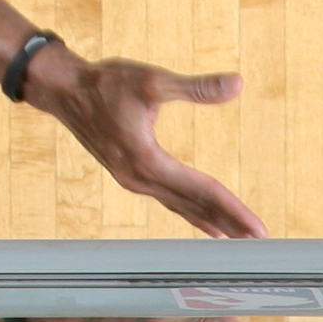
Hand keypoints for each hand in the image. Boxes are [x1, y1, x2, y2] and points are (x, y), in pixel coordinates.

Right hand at [21, 45, 261, 237]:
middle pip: (193, 205)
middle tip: (260, 241)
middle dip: (228, 223)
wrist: (63, 89)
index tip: (258, 229)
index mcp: (147, 160)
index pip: (201, 190)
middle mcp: (139, 178)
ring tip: (237, 237)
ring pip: (180, 206)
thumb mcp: (152, 80)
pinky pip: (167, 200)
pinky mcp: (129, 175)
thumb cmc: (105, 82)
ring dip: (211, 220)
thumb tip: (237, 83)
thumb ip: (196, 87)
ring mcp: (132, 180)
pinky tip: (204, 222)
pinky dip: (190, 212)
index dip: (233, 208)